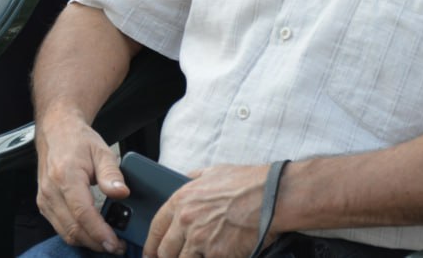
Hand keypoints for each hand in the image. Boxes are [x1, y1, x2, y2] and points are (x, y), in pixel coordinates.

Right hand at [35, 110, 128, 253]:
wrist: (56, 132)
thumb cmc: (78, 140)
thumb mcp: (102, 151)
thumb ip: (112, 174)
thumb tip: (122, 193)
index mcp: (65, 176)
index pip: (83, 213)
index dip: (100, 233)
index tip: (115, 243)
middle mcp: (51, 190)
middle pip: (74, 228)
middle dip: (97, 243)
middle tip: (117, 246)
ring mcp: (45, 199)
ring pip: (66, 233)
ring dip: (88, 242)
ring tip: (108, 242)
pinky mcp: (44, 204)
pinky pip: (60, 228)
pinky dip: (77, 235)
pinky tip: (92, 234)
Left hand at [146, 163, 270, 257]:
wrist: (271, 197)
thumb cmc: (246, 183)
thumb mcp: (213, 172)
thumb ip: (195, 178)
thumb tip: (188, 179)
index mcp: (181, 200)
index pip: (156, 228)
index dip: (152, 244)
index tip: (151, 253)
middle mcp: (186, 221)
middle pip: (166, 251)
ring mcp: (200, 240)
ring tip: (197, 257)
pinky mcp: (217, 255)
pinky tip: (218, 257)